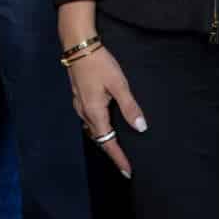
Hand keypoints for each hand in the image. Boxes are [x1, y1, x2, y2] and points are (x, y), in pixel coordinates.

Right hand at [65, 45, 144, 178]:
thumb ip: (129, 107)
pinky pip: (89, 120)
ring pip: (92, 130)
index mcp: (95, 113)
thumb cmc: (99, 64)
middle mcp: (84, 113)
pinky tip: (105, 124)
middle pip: (98, 139)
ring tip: (117, 147)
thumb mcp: (119, 84)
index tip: (128, 172)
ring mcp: (79, 105)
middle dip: (111, 151)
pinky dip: (99, 128)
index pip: (108, 142)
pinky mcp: (79, 97)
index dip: (118, 157)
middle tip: (124, 162)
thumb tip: (141, 128)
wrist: (78, 46)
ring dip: (104, 140)